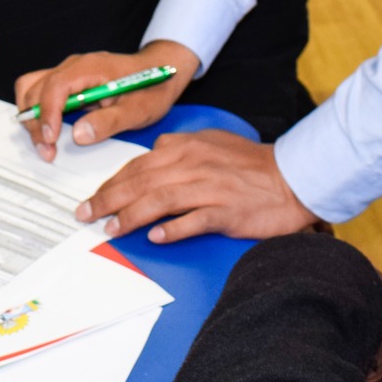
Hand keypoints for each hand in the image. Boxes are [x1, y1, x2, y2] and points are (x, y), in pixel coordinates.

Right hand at [14, 40, 198, 158]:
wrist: (160, 70)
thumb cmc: (150, 88)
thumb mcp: (138, 110)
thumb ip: (109, 122)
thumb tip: (78, 135)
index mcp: (89, 68)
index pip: (55, 87)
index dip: (47, 114)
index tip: (51, 139)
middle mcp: (73, 66)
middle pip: (34, 88)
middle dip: (35, 121)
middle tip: (47, 151)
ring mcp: (68, 72)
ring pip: (31, 89)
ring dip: (32, 116)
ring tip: (46, 143)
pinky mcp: (68, 82)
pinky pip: (41, 93)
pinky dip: (39, 113)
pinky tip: (51, 132)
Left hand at [75, 129, 318, 243]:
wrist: (295, 177)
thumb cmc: (252, 164)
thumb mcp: (212, 143)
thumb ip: (181, 149)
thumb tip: (153, 154)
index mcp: (187, 148)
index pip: (138, 164)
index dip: (111, 182)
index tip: (94, 198)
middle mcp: (194, 165)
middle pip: (140, 182)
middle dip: (108, 199)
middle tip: (86, 214)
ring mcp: (210, 188)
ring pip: (159, 200)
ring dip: (130, 216)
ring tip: (111, 229)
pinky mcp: (227, 211)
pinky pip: (193, 220)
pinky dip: (173, 229)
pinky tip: (156, 237)